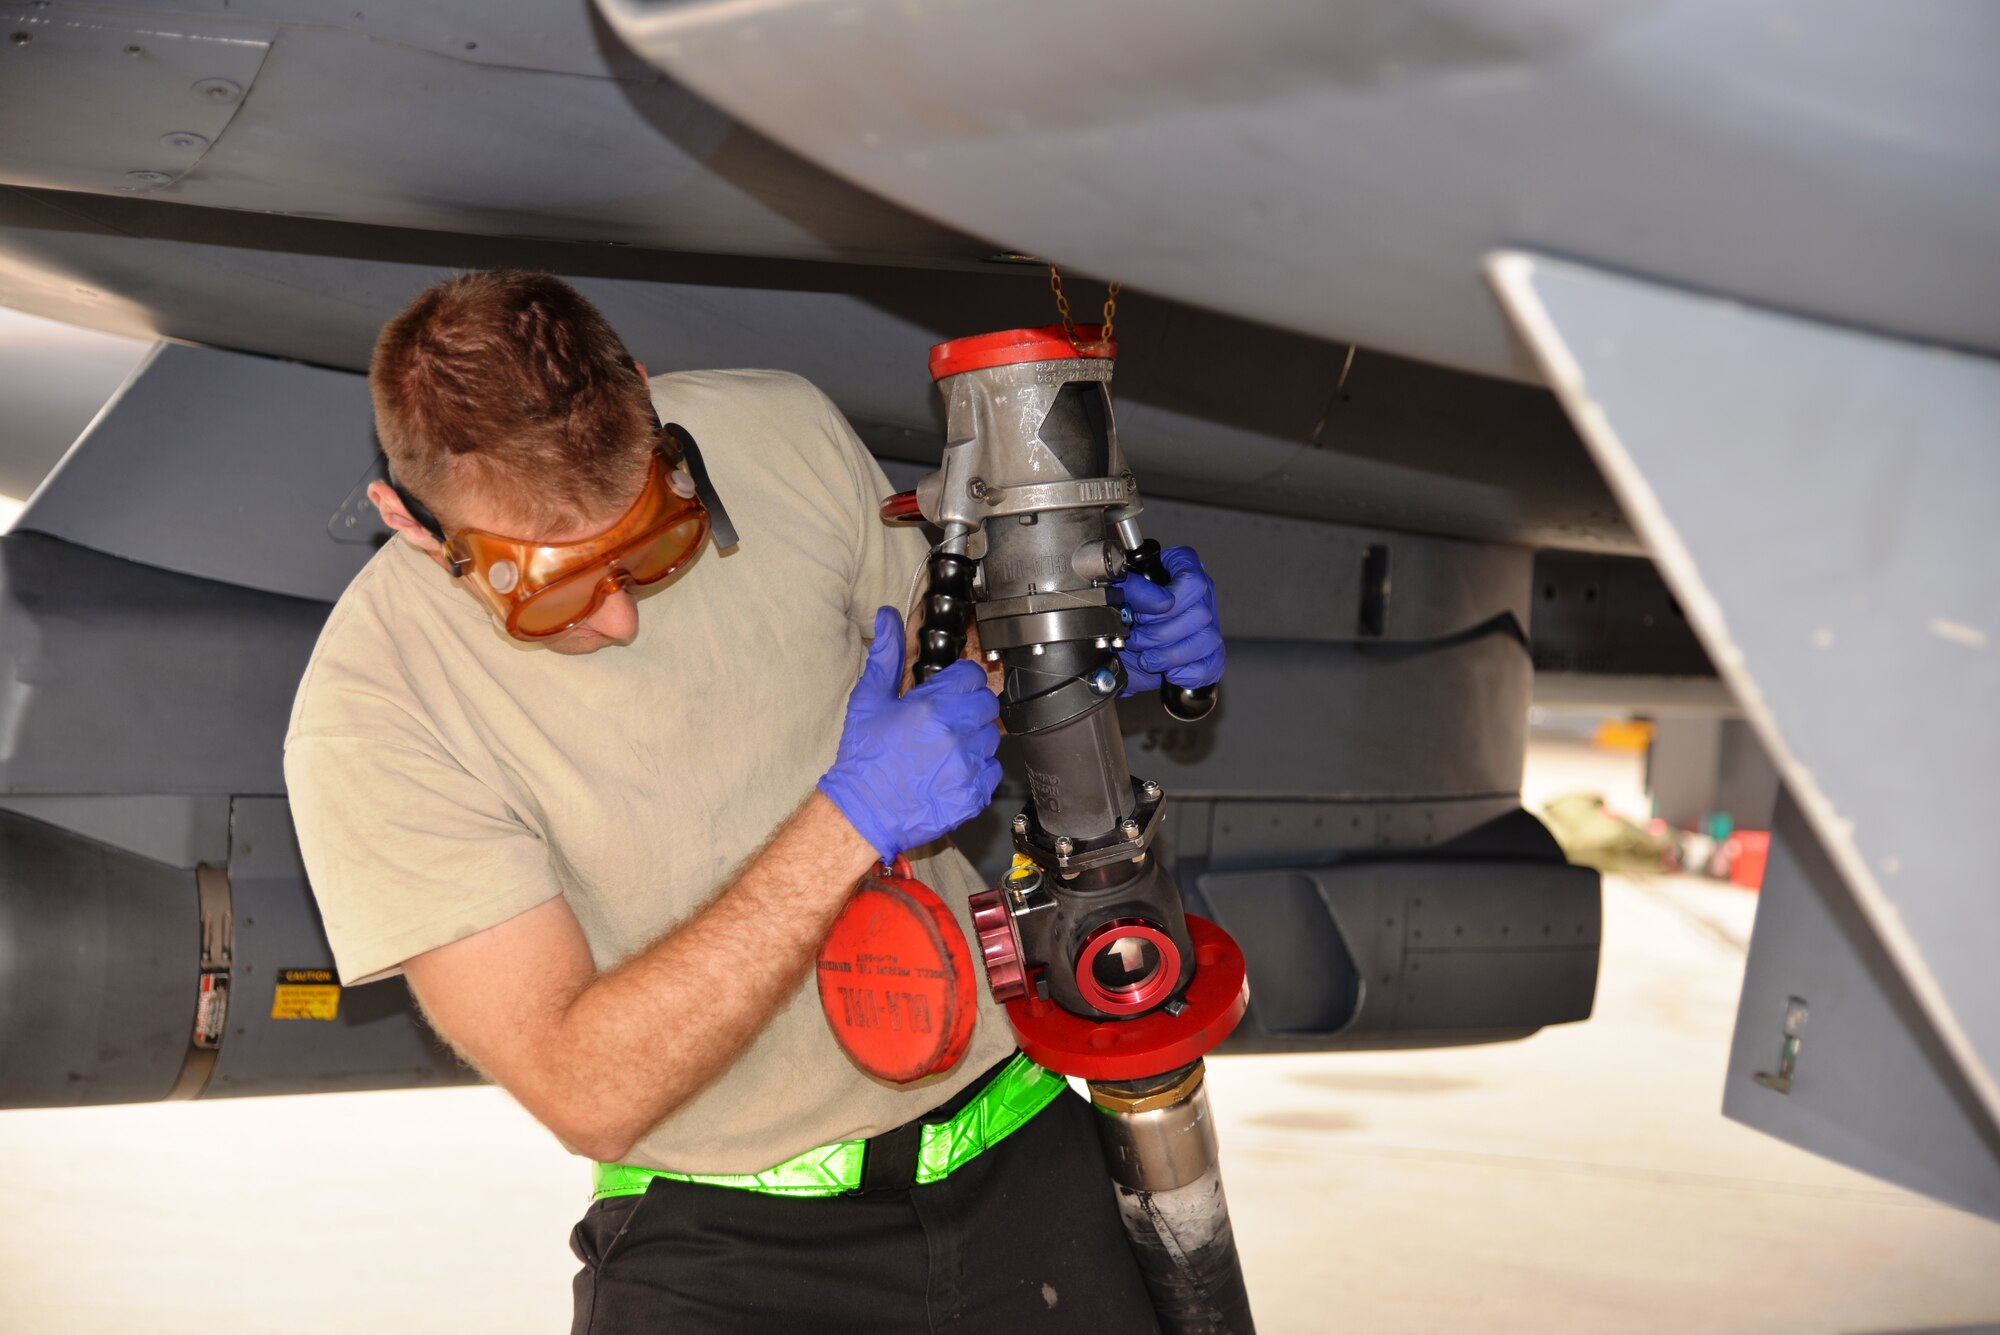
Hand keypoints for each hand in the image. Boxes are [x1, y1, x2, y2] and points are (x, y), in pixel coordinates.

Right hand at [818, 608, 1002, 862]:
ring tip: (946, 749)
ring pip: (992, 738)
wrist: (863, 812)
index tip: (949, 691)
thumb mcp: (869, 700)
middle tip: (948, 720)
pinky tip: (952, 772)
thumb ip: (885, 655)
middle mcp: (956, 734)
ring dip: (974, 739)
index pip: (972, 676)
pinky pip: (992, 771)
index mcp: (933, 706)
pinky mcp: (974, 793)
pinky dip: (977, 770)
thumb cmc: (864, 758)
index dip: (960, 681)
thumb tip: (887, 616)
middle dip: (970, 707)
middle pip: (988, 704)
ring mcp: (968, 765)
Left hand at [1115, 546, 1224, 693]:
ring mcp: (1209, 624)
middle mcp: (1200, 594)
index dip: (1170, 600)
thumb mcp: (1115, 593)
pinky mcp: (1209, 654)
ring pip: (1208, 640)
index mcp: (1181, 568)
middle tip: (1137, 639)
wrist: (1115, 644)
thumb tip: (1161, 602)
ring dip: (1171, 656)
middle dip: (1161, 634)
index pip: (1193, 579)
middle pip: (1200, 614)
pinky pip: (1213, 665)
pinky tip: (1169, 673)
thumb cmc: (1117, 612)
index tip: (1144, 614)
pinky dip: (1189, 673)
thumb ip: (1132, 587)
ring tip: (1147, 658)